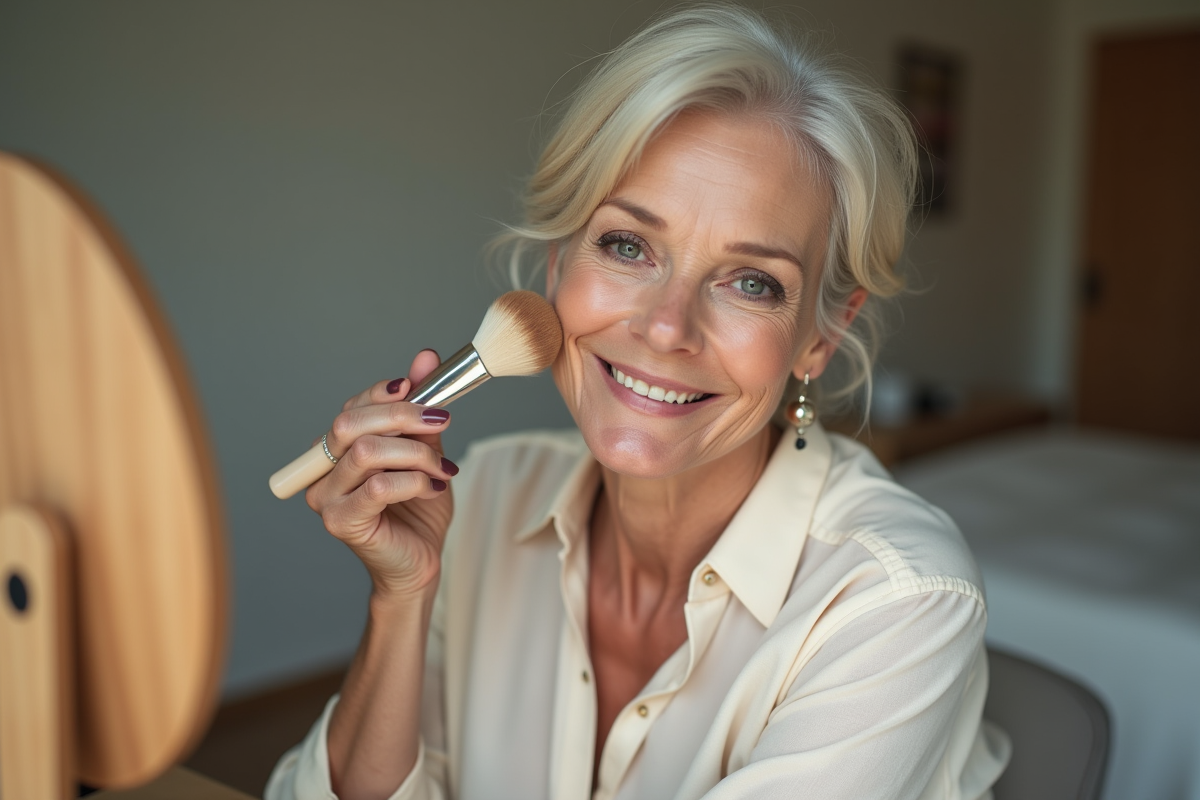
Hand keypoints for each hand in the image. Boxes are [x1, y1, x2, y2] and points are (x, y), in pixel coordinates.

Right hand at [304, 349, 456, 598]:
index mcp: (337, 451)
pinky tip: (433, 487)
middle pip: (351, 423)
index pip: (352, 408)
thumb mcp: (426, 451)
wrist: (421, 562)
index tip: (418, 385)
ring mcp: (326, 498)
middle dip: (402, 415)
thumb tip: (426, 358)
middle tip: (441, 419)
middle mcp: (323, 471)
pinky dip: (414, 481)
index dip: (384, 392)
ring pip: (367, 452)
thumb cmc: (418, 510)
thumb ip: (421, 411)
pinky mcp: (341, 522)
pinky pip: (378, 487)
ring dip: (415, 453)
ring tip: (442, 467)